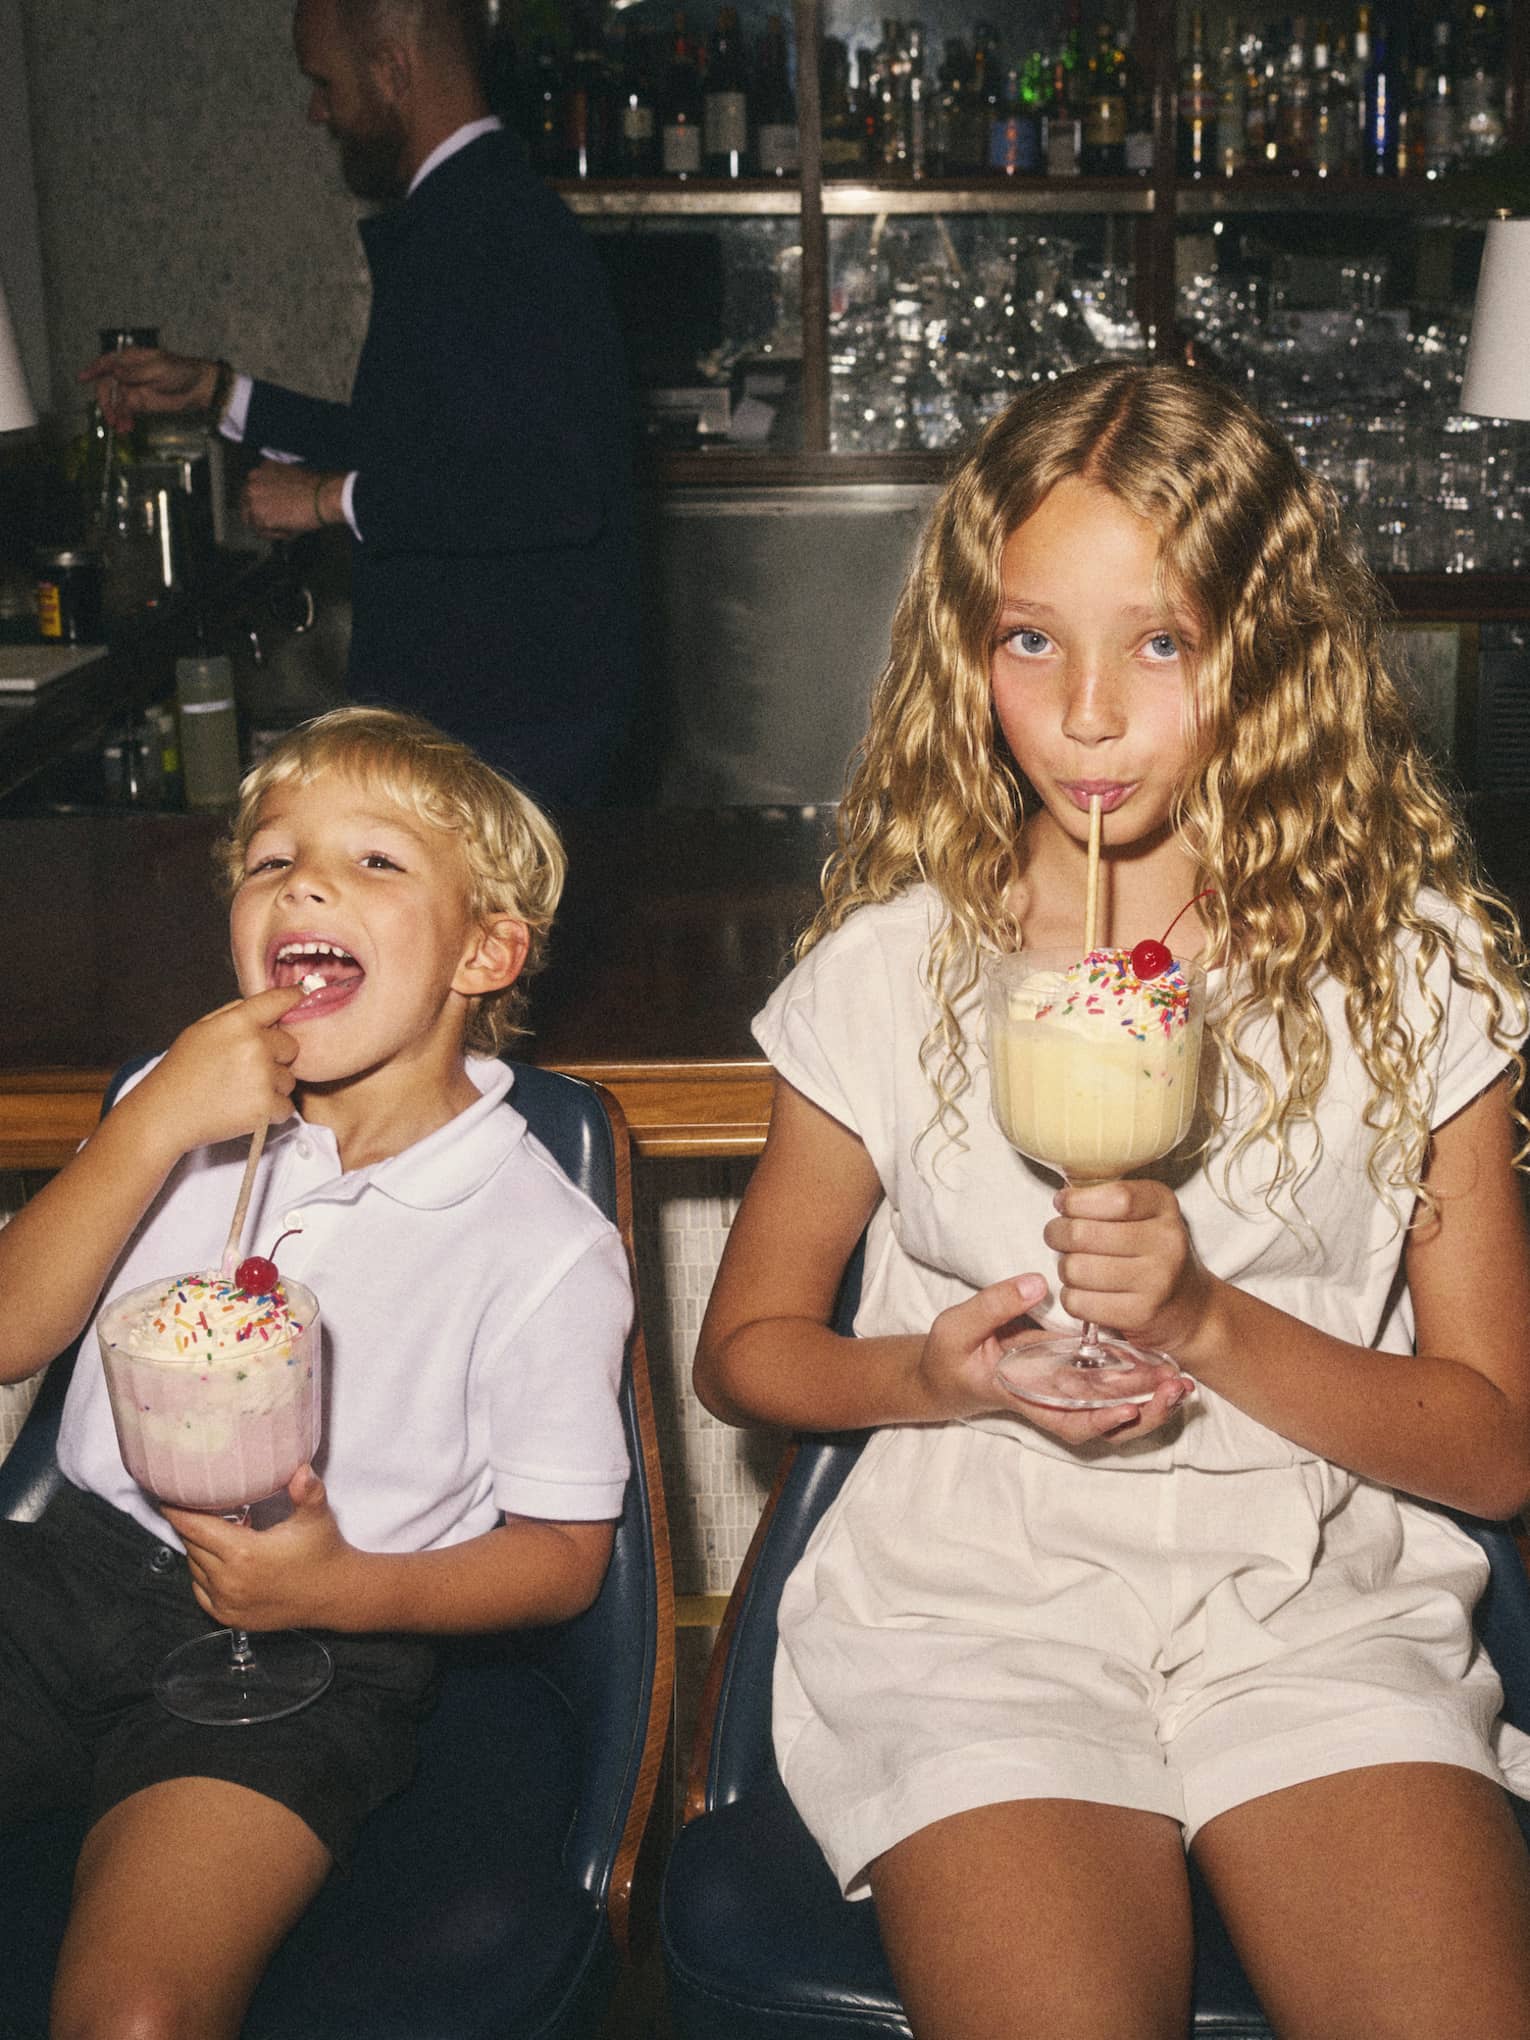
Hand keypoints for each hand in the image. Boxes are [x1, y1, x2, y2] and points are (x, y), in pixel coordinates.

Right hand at [76, 346, 216, 430]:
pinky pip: (126, 413)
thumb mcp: (158, 368)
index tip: (82, 378)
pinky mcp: (141, 404)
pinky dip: (124, 420)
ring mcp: (133, 389)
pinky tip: (126, 428)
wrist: (198, 388)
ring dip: (115, 415)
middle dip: (106, 402)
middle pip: (107, 386)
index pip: (107, 362)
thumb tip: (116, 375)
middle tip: (111, 417)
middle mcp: (128, 374)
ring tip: (120, 428)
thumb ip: (136, 373)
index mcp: (130, 359)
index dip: (93, 369)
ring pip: (116, 402)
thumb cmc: (180, 371)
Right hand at [125, 985, 307, 1158]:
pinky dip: (270, 1112)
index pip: (277, 1001)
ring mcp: (262, 1076)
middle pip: (291, 1046)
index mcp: (237, 1022)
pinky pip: (286, 1106)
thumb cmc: (180, 1072)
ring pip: (289, 1079)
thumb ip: (233, 1015)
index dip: (294, 996)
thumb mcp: (199, 1030)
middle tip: (245, 1069)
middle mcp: (255, 1045)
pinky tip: (243, 1108)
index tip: (304, 994)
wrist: (165, 1115)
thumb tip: (265, 1007)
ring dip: (272, 1086)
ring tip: (238, 1091)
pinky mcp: (266, 1106)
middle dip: (275, 1057)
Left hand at [165, 1466, 352, 1630]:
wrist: (335, 1594)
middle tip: (201, 1505)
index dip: (176, 1509)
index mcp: (244, 1554)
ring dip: (199, 1548)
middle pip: (191, 1545)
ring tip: (219, 1531)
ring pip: (194, 1567)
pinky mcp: (229, 1617)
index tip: (166, 1494)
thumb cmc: (323, 1552)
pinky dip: (203, 1572)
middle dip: (192, 1524)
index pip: (193, 1527)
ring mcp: (227, 1602)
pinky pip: (200, 1589)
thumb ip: (307, 1491)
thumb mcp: (316, 1517)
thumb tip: (300, 1470)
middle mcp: (229, 1581)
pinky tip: (221, 1559)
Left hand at [242, 462, 341, 537]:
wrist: (323, 496)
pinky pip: (263, 532)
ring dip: (268, 527)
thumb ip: (278, 484)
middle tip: (269, 526)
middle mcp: (253, 483)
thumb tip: (277, 500)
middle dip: (257, 516)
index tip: (266, 510)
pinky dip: (275, 535)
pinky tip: (289, 531)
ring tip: (285, 529)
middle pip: (245, 505)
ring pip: (253, 521)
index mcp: (261, 470)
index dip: (259, 502)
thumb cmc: (316, 487)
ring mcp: (255, 500)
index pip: (250, 490)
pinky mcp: (261, 517)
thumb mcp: (291, 476)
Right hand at [915, 1273, 1193, 1445]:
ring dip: (1150, 1401)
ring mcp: (1066, 1390)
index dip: (1100, 1420)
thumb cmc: (950, 1354)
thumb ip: (995, 1304)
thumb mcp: (958, 1326)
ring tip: (1182, 1383)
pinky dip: (1140, 1384)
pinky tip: (1166, 1370)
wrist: (948, 1371)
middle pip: (1105, 1420)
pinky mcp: (1072, 1375)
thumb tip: (1038, 1283)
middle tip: (1175, 1387)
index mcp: (1026, 1396)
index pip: (1068, 1420)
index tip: (1127, 1408)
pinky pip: (1111, 1388)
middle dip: (1143, 1411)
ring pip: (1116, 1409)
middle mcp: (1053, 1400)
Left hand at [1045, 1178, 1213, 1358]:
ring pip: (1074, 1269)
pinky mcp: (1139, 1314)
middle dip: (1057, 1233)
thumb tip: (1062, 1200)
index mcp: (1163, 1205)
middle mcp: (1166, 1241)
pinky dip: (1072, 1297)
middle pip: (1082, 1233)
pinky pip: (1078, 1302)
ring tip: (1076, 1266)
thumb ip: (1107, 1198)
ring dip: (1065, 1268)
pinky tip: (1085, 1292)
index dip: (1076, 1201)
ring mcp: (1156, 1280)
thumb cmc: (1152, 1252)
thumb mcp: (1144, 1212)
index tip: (1063, 1204)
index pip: (1115, 1197)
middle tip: (1058, 1236)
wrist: (1190, 1308)